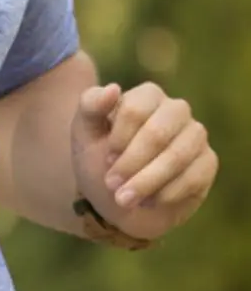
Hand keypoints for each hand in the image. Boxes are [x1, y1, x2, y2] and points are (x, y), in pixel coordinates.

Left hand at [71, 81, 217, 240]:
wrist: (117, 200)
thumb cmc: (99, 161)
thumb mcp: (84, 135)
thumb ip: (90, 106)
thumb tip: (112, 88)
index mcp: (146, 96)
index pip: (136, 109)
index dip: (118, 139)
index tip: (106, 159)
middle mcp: (175, 110)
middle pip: (158, 133)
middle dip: (130, 164)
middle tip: (111, 184)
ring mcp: (195, 136)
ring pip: (177, 156)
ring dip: (146, 182)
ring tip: (123, 199)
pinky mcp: (207, 162)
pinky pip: (194, 177)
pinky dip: (166, 194)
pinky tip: (148, 201)